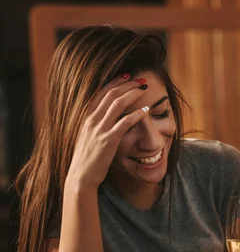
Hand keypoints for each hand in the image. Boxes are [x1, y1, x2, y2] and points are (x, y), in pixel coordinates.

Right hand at [66, 74, 149, 189]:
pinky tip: (146, 110)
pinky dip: (136, 114)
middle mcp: (91, 120)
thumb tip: (107, 118)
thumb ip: (97, 126)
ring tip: (144, 89)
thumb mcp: (88, 137)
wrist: (81, 176)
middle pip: (111, 94)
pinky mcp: (108, 140)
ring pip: (118, 104)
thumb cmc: (88, 159)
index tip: (127, 76)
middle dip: (127, 84)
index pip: (101, 92)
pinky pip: (125, 122)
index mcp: (86, 117)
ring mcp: (99, 129)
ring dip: (133, 94)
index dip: (115, 82)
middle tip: (141, 80)